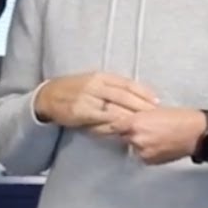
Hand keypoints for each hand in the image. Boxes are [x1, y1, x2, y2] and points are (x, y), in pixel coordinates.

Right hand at [33, 71, 159, 128]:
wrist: (49, 95)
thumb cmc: (75, 90)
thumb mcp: (93, 82)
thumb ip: (112, 88)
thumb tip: (136, 95)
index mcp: (101, 76)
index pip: (128, 84)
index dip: (144, 93)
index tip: (157, 101)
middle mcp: (96, 85)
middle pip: (125, 97)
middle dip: (142, 107)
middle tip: (156, 116)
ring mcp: (88, 98)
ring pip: (115, 109)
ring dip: (131, 118)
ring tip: (144, 125)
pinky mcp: (81, 111)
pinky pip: (102, 120)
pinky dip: (115, 125)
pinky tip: (124, 130)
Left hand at [103, 107, 207, 164]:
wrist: (196, 132)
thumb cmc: (177, 117)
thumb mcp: (152, 110)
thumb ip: (136, 116)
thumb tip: (123, 119)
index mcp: (135, 122)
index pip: (112, 126)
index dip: (108, 125)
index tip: (105, 125)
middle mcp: (136, 138)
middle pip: (121, 137)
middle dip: (125, 133)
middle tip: (136, 129)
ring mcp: (143, 151)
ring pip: (131, 147)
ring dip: (136, 143)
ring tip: (152, 137)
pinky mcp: (150, 161)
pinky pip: (141, 156)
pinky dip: (145, 151)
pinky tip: (157, 144)